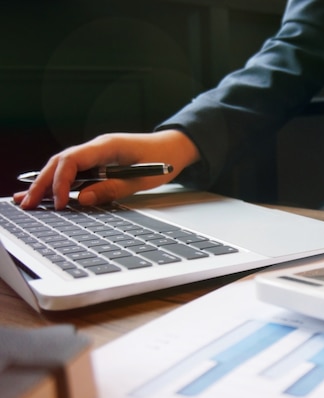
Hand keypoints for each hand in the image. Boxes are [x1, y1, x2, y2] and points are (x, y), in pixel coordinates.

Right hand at [14, 130, 199, 209]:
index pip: (73, 160)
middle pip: (60, 162)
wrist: (175, 147)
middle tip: (26, 203)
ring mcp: (96, 153)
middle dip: (41, 183)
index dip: (61, 182)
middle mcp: (97, 147)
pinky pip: (75, 171)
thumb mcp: (141, 179)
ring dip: (46, 183)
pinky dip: (60, 183)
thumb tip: (83, 199)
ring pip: (63, 166)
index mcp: (107, 146)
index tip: (60, 203)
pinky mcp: (99, 162)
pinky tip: (46, 196)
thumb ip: (112, 189)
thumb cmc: (163, 160)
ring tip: (26, 201)